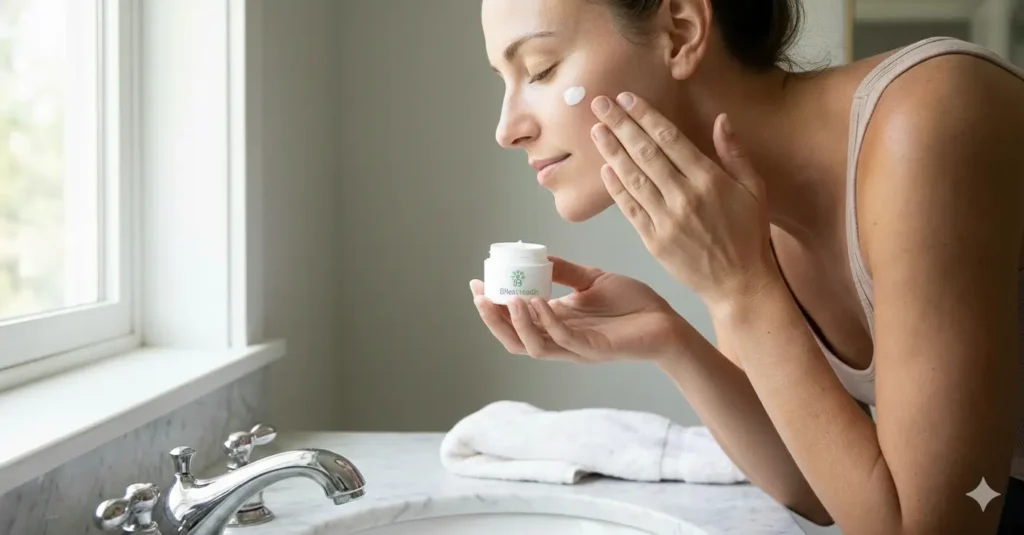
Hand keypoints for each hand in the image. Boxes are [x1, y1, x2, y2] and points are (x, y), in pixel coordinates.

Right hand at [470, 256, 692, 363]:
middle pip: (515, 339)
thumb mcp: (592, 280)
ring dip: (516, 324)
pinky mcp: (594, 350)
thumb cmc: (633, 304)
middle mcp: (561, 339)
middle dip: (494, 320)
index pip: (515, 320)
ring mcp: (576, 348)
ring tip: (507, 300)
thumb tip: (538, 257)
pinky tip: (536, 302)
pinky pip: (563, 340)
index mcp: (556, 322)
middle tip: (480, 296)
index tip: (476, 282)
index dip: (493, 305)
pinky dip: (546, 322)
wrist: (668, 322)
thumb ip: (565, 272)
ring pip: (534, 345)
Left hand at [589, 92, 778, 307]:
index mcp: (709, 179)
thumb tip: (721, 118)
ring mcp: (666, 219)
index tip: (627, 98)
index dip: (646, 116)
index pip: (670, 138)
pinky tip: (604, 169)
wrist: (739, 283)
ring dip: (612, 151)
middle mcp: (684, 196)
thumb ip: (735, 153)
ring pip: (633, 178)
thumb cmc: (749, 234)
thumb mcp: (754, 189)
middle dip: (620, 125)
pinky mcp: (653, 240)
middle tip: (600, 104)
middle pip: (645, 152)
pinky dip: (616, 188)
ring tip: (596, 131)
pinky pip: (629, 209)